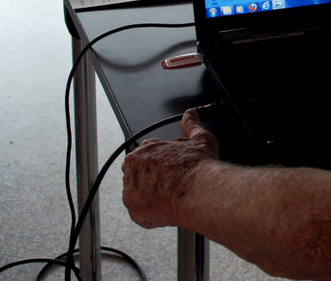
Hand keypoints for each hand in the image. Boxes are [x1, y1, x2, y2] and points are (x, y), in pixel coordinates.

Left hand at [122, 108, 219, 228]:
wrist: (200, 190)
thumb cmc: (198, 167)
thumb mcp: (199, 139)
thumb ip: (191, 125)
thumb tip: (191, 115)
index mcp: (144, 151)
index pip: (144, 157)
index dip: (159, 164)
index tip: (169, 170)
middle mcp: (131, 170)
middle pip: (138, 176)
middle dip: (151, 181)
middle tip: (172, 184)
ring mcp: (131, 191)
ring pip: (139, 196)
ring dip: (151, 198)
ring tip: (172, 197)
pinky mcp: (135, 211)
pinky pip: (143, 216)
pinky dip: (154, 215)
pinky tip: (170, 209)